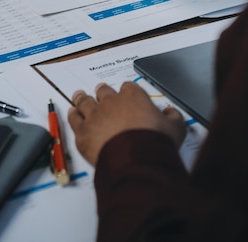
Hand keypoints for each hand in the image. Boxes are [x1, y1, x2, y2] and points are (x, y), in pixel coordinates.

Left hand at [68, 82, 185, 166]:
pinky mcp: (83, 133)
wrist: (136, 161)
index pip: (128, 87)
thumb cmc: (154, 143)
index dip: (127, 92)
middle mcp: (111, 102)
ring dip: (82, 99)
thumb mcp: (175, 128)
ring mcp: (95, 116)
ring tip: (79, 96)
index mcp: (133, 96)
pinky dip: (73, 115)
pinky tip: (72, 113)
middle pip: (103, 91)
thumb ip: (173, 117)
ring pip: (85, 102)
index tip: (126, 96)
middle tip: (100, 91)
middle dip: (102, 91)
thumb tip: (171, 113)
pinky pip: (74, 120)